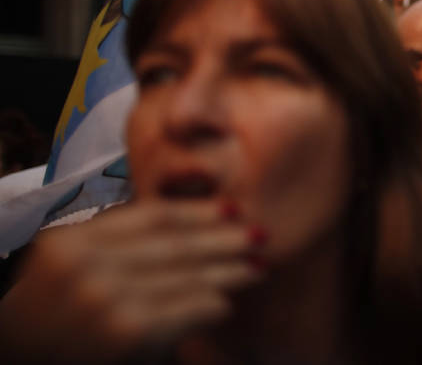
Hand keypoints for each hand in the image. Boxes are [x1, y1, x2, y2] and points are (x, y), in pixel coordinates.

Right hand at [0, 201, 262, 362]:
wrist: (17, 363)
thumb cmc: (46, 327)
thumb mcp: (66, 273)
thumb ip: (113, 248)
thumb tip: (189, 229)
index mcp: (70, 242)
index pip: (150, 217)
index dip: (198, 211)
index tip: (231, 208)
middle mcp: (86, 265)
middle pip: (174, 244)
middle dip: (224, 239)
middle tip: (260, 234)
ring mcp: (105, 298)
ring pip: (186, 275)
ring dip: (229, 271)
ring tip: (257, 268)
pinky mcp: (126, 331)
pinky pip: (184, 309)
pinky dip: (210, 304)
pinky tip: (225, 304)